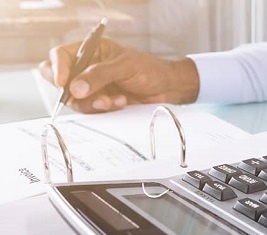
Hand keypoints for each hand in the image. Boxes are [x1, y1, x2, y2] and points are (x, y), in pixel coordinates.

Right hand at [38, 38, 199, 112]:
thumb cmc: (150, 70)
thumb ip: (99, 75)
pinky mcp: (100, 102)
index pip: (60, 56)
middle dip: (71, 91)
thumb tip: (74, 88)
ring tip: (115, 101)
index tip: (62, 83)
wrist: (167, 88)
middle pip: (60, 80)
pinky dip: (103, 109)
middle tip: (85, 96)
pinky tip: (121, 103)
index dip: (57, 69)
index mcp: (90, 50)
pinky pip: (90, 110)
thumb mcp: (125, 66)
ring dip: (92, 102)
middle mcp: (86, 68)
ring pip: (74, 99)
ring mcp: (92, 87)